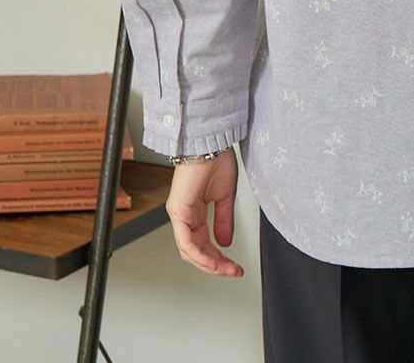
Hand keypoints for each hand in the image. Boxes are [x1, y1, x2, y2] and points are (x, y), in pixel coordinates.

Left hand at [164, 147, 243, 276]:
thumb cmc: (216, 160)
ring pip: (189, 250)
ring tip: (227, 269)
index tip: (235, 266)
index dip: (219, 258)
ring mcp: (179, 214)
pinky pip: (186, 241)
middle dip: (216, 265)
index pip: (203, 243)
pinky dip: (200, 254)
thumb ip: (223, 220)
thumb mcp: (225, 196)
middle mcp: (183, 216)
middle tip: (233, 271)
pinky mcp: (178, 210)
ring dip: (209, 263)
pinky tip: (214, 260)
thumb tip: (225, 243)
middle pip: (195, 251)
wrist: (211, 142)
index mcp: (194, 212)